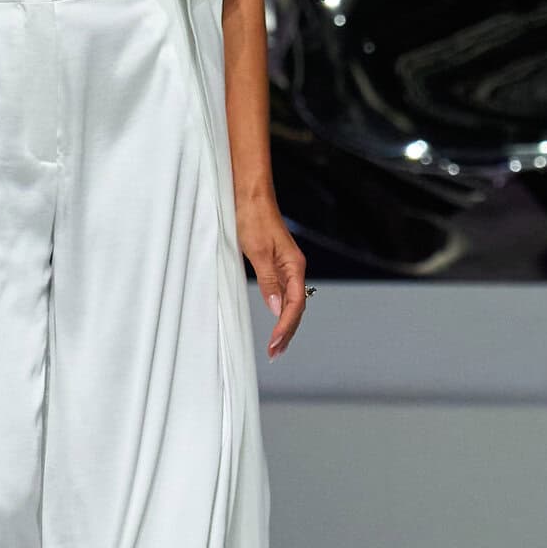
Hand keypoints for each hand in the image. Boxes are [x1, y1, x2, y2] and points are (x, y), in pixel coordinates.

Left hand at [238, 199, 308, 358]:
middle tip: (275, 353)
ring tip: (277, 344)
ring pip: (290, 301)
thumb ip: (268, 280)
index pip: (294, 305)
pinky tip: (275, 318)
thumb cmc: (253, 217)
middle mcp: (293, 267)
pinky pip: (283, 292)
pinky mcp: (275, 262)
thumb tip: (275, 308)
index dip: (285, 328)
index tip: (275, 345)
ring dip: (285, 324)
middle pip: (296, 307)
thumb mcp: (257, 251)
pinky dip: (280, 309)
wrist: (250, 194)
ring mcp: (285, 265)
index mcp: (293, 266)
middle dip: (287, 332)